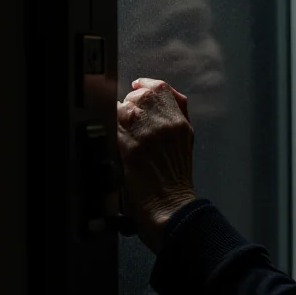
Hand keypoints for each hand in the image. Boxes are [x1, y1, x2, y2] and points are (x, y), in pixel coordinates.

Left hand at [117, 78, 196, 253]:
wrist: (170, 209)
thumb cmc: (175, 184)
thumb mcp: (185, 144)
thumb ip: (175, 118)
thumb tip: (158, 99)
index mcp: (180, 123)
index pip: (161, 88)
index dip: (146, 85)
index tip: (137, 88)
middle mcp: (165, 124)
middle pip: (140, 95)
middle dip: (130, 103)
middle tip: (128, 120)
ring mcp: (146, 134)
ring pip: (123, 108)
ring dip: (118, 119)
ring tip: (122, 136)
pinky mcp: (128, 146)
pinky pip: (111, 126)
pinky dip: (110, 132)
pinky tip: (114, 144)